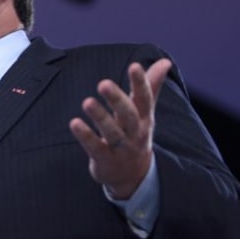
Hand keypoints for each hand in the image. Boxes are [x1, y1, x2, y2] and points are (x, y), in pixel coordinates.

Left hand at [69, 59, 171, 198]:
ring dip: (100, 117)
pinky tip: (74, 123)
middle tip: (103, 83)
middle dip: (117, 99)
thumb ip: (152, 86)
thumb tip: (165, 61)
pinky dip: (86, 136)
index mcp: (145, 118)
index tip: (134, 66)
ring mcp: (121, 148)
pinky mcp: (105, 160)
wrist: (134, 176)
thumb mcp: (145, 112)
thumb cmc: (136, 134)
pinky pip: (95, 147)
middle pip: (129, 115)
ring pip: (112, 132)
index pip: (145, 99)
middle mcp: (135, 133)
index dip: (141, 83)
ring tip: (87, 102)